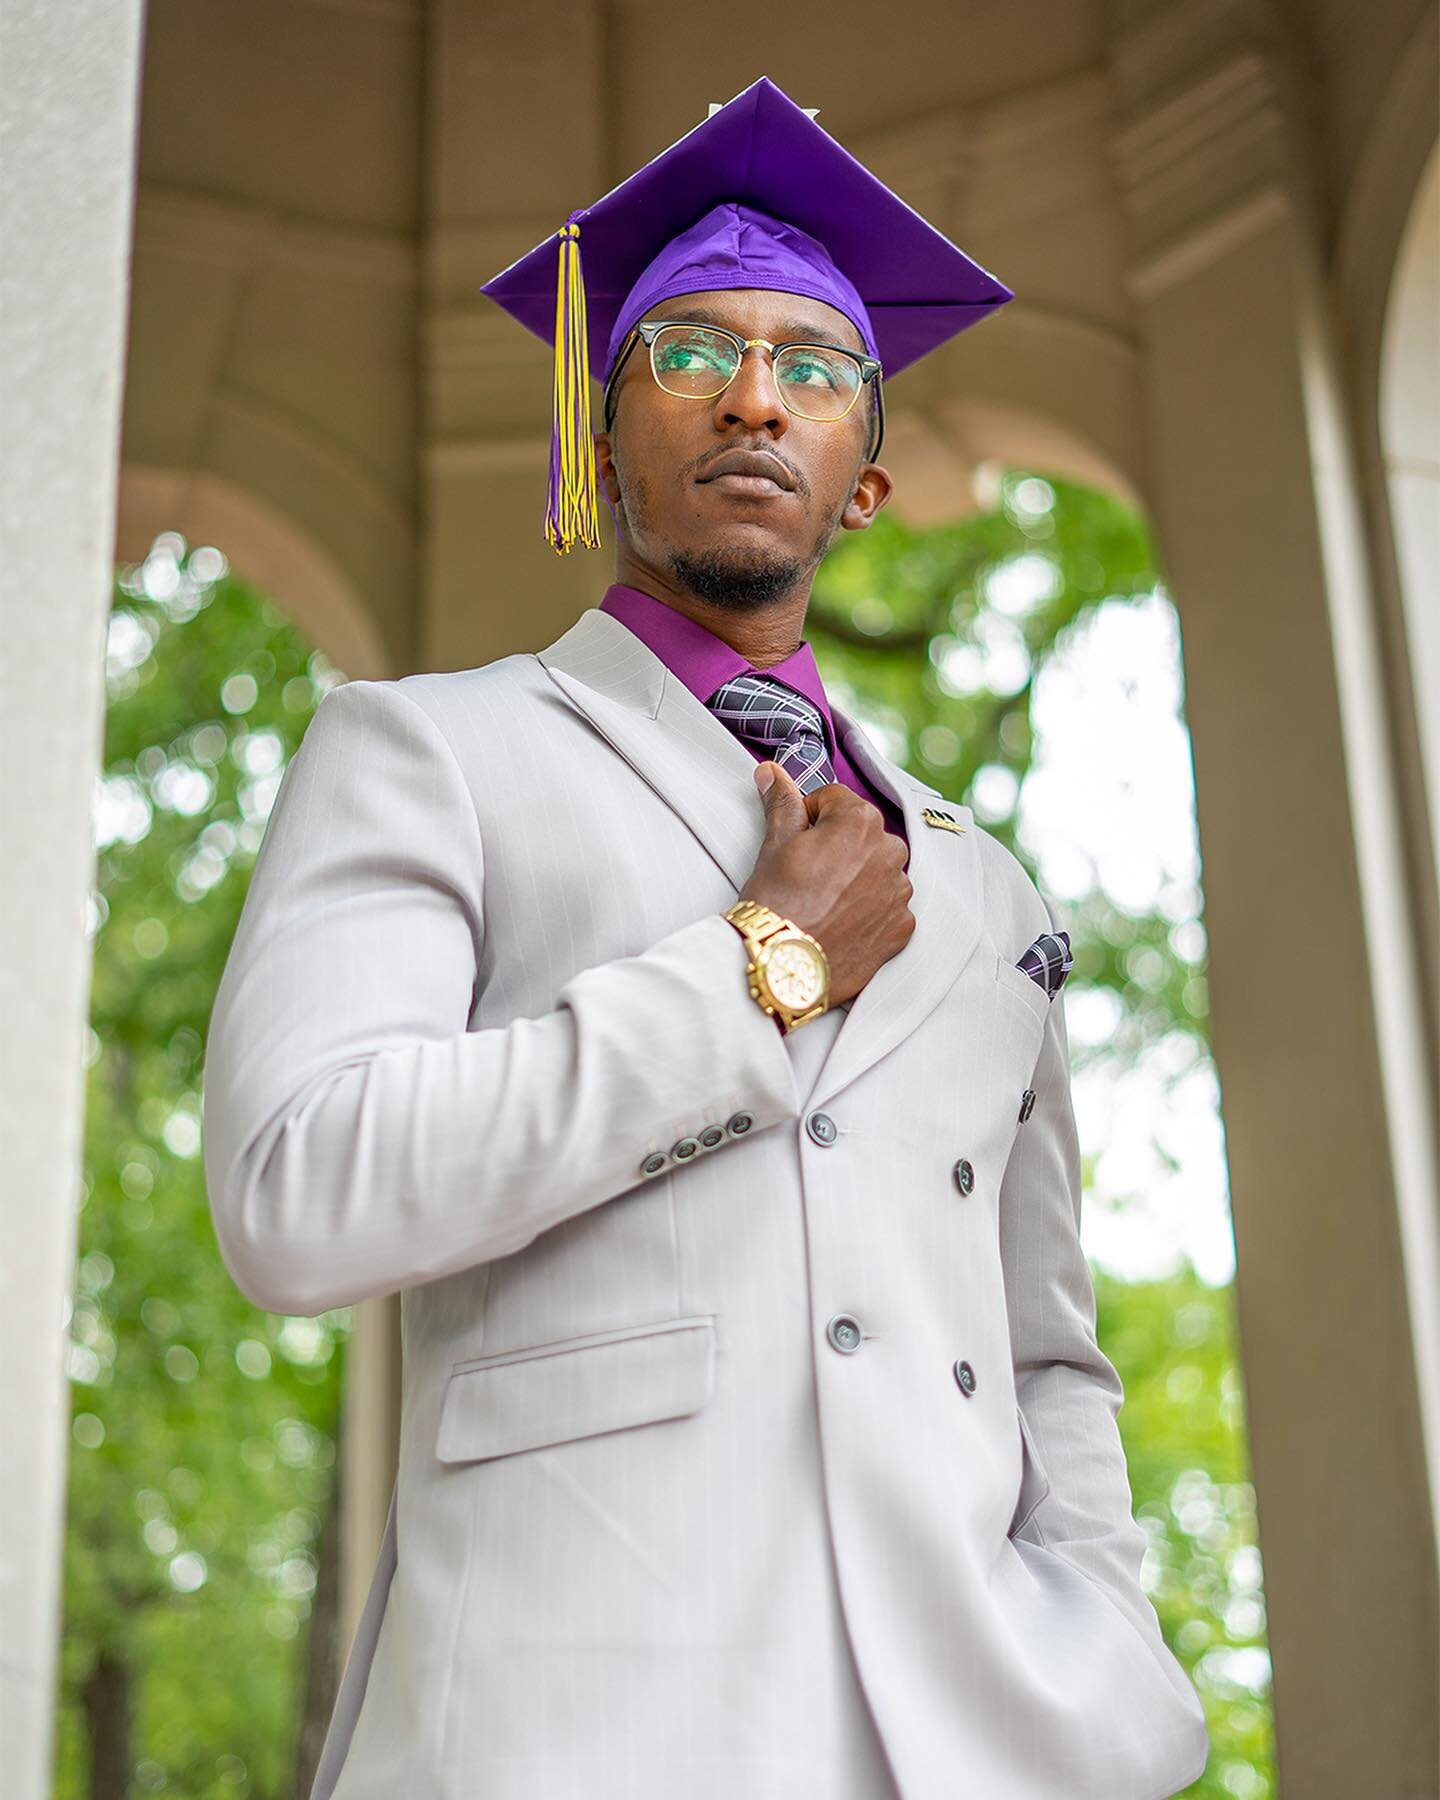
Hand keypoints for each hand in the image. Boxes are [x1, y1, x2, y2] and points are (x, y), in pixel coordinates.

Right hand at [737, 760, 914, 1007]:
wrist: (782, 965)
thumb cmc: (776, 904)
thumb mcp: (774, 845)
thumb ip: (782, 803)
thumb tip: (774, 775)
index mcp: (860, 822)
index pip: (834, 799)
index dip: (809, 818)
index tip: (796, 841)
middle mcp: (890, 852)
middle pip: (861, 834)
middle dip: (838, 847)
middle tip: (806, 874)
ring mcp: (899, 892)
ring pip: (876, 871)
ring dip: (856, 879)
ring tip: (823, 902)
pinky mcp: (902, 927)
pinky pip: (888, 908)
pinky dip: (869, 912)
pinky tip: (840, 922)